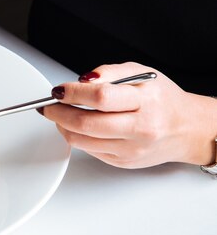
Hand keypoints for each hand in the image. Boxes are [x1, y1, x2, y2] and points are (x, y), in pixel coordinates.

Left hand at [38, 62, 216, 167]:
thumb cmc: (162, 100)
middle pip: (86, 123)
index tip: (58, 90)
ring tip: (60, 114)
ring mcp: (131, 149)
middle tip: (48, 105)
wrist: (186, 128)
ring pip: (82, 141)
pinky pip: (89, 150)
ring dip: (62, 126)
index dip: (73, 93)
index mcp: (145, 101)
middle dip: (58, 113)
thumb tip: (81, 80)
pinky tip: (77, 126)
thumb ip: (109, 73)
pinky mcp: (123, 162)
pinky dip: (77, 137)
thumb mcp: (142, 74)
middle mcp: (140, 128)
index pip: (101, 97)